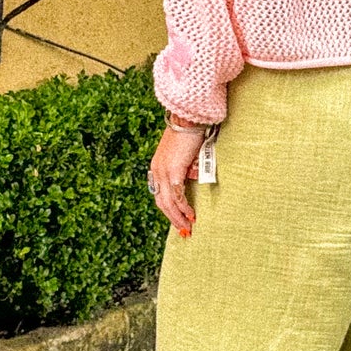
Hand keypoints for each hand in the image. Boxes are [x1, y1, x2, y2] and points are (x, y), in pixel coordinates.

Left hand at [148, 122, 203, 236]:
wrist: (187, 118)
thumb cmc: (188, 133)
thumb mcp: (183, 154)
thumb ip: (184, 167)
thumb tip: (193, 177)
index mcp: (157, 167)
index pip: (159, 194)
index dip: (168, 210)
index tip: (178, 221)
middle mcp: (157, 171)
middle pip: (161, 202)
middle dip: (173, 219)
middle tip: (183, 231)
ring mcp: (163, 171)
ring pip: (168, 202)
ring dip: (179, 217)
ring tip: (188, 228)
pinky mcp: (173, 171)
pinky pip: (178, 195)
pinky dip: (184, 208)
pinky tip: (191, 216)